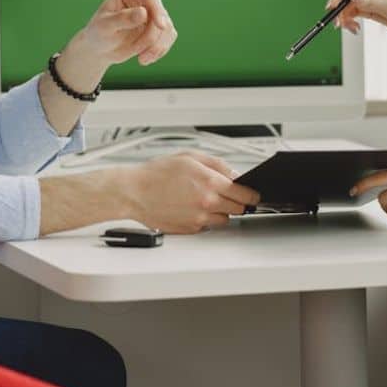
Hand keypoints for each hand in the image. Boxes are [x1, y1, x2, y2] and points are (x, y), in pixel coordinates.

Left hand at [73, 0, 178, 68]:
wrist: (100, 49)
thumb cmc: (98, 33)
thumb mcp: (105, 27)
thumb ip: (122, 19)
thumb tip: (144, 13)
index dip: (157, 10)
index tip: (161, 26)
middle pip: (160, 15)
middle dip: (153, 38)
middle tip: (142, 57)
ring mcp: (153, 12)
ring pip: (167, 27)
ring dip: (157, 47)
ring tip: (142, 60)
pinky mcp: (159, 27)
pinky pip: (169, 37)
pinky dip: (160, 50)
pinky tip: (145, 59)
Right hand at [124, 152, 260, 233]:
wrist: (133, 193)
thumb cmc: (156, 173)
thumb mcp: (190, 157)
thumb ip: (218, 165)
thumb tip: (235, 174)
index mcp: (210, 183)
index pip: (245, 194)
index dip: (251, 194)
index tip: (253, 194)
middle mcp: (207, 203)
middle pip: (239, 209)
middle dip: (236, 201)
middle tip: (225, 194)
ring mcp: (199, 219)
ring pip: (224, 219)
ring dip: (220, 211)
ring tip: (203, 199)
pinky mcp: (190, 229)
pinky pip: (207, 226)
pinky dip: (205, 218)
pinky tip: (191, 207)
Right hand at [326, 0, 386, 67]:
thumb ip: (370, 2)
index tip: (332, 8)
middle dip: (340, 9)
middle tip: (338, 24)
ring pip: (348, 6)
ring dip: (345, 17)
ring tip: (350, 29)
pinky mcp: (371, 8)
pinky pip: (354, 12)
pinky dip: (351, 20)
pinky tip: (354, 28)